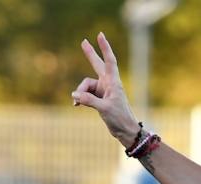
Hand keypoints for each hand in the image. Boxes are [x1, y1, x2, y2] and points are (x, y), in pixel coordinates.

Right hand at [72, 32, 140, 147]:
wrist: (125, 131)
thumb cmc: (119, 119)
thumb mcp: (104, 109)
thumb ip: (89, 100)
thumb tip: (74, 95)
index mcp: (113, 82)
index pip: (109, 60)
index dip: (104, 47)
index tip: (100, 35)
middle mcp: (108, 84)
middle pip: (97, 65)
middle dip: (90, 54)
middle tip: (83, 41)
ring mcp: (103, 91)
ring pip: (86, 86)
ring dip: (80, 93)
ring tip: (77, 104)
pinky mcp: (99, 99)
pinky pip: (86, 94)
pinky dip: (81, 99)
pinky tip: (76, 105)